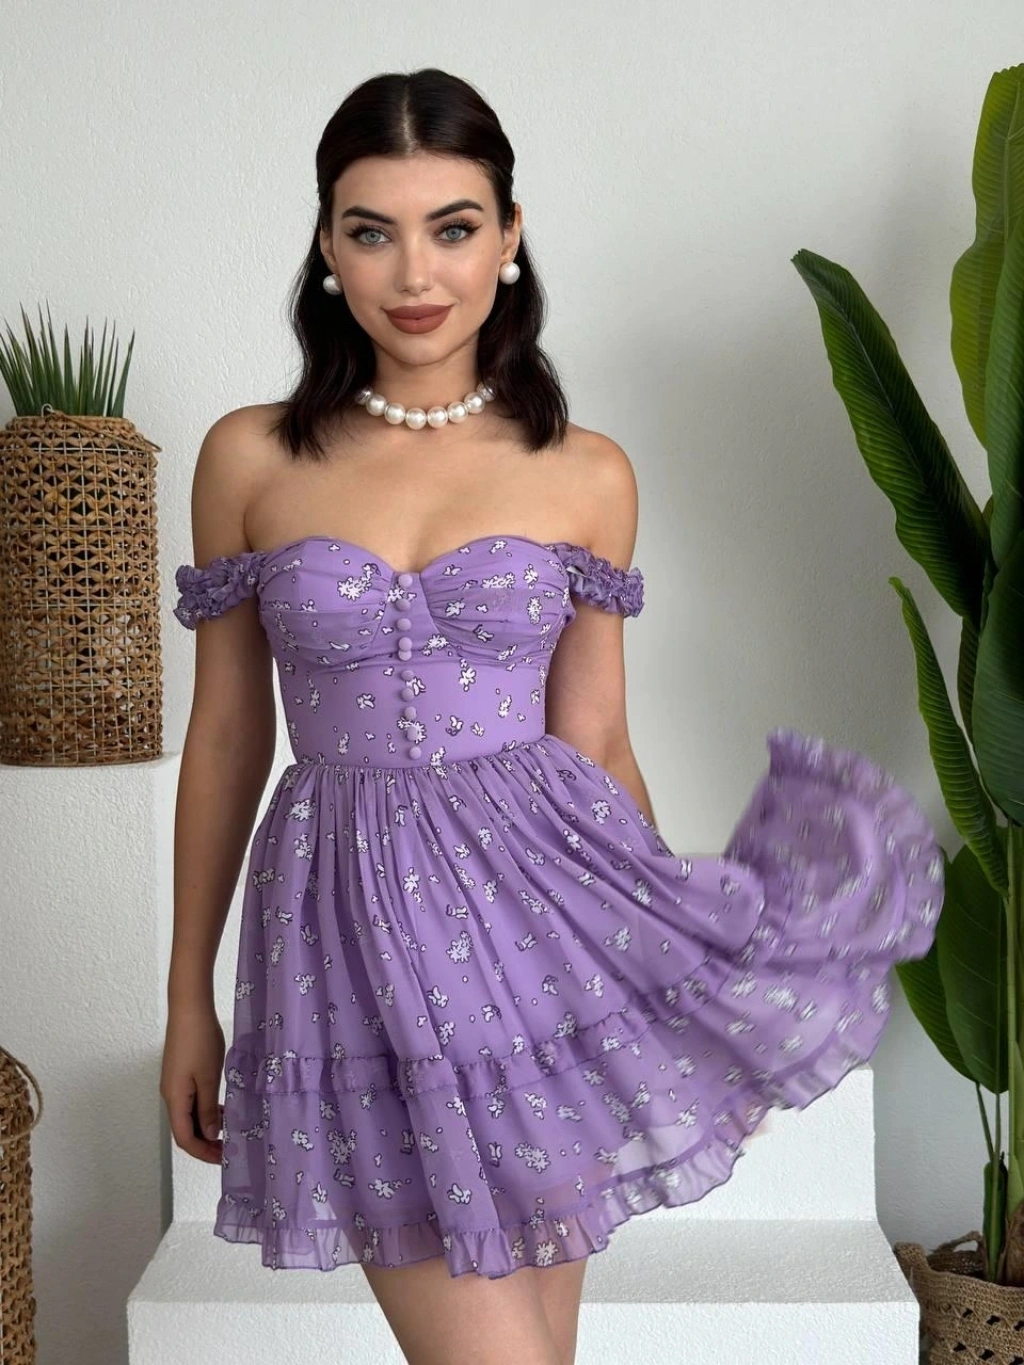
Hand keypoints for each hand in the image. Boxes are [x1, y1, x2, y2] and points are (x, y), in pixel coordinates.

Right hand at [160, 1000, 225, 1164]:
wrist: (189, 1008)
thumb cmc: (199, 1041)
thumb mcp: (208, 1078)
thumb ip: (207, 1109)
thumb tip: (208, 1136)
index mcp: (175, 1099)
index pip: (184, 1138)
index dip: (202, 1152)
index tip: (223, 1159)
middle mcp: (171, 1095)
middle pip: (185, 1129)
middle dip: (206, 1142)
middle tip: (230, 1148)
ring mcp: (175, 1083)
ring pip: (189, 1115)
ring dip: (207, 1125)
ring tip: (230, 1129)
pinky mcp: (181, 1073)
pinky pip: (192, 1100)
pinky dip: (206, 1109)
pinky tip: (222, 1107)